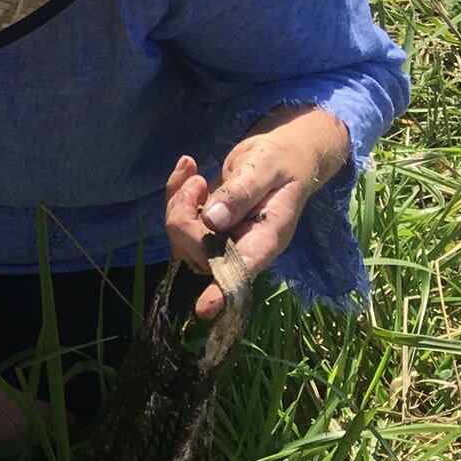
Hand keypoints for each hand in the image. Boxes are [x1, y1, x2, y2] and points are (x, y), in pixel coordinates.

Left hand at [165, 105, 350, 320]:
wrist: (284, 152)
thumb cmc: (283, 160)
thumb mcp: (266, 168)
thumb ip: (241, 193)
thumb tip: (212, 220)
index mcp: (267, 237)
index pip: (243, 270)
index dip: (223, 289)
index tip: (205, 308)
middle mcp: (242, 244)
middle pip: (199, 254)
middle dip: (183, 220)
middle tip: (196, 182)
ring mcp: (222, 237)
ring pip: (182, 239)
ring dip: (177, 205)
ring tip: (194, 172)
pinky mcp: (206, 224)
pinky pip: (179, 218)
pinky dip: (176, 192)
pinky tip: (188, 164)